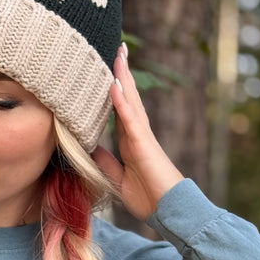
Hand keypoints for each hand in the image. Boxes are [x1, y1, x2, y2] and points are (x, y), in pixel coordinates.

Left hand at [92, 46, 183, 220]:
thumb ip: (106, 162)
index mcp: (131, 141)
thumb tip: (89, 147)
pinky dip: (121, 101)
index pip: (118, 109)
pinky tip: (114, 83)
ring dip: (122, 77)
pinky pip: (130, 119)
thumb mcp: (118, 178)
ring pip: (130, 101)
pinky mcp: (144, 145)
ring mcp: (142, 137)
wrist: (169, 211)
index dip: (112, 90)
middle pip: (127, 97)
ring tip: (117, 53)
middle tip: (116, 48)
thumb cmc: (149, 198)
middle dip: (120, 73)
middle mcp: (137, 134)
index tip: (104, 70)